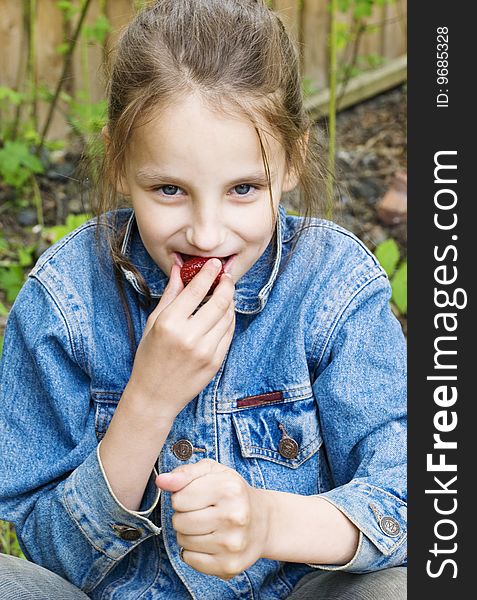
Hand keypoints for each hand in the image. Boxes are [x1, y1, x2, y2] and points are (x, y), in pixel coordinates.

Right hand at [124, 259, 235, 421]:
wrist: (155, 395)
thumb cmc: (149, 358)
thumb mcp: (153, 323)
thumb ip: (170, 295)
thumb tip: (179, 269)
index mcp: (170, 324)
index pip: (196, 290)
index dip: (208, 272)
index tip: (214, 263)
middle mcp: (189, 336)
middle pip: (220, 301)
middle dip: (226, 284)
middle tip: (225, 276)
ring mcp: (206, 350)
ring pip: (228, 316)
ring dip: (229, 301)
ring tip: (224, 293)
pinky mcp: (216, 361)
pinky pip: (229, 333)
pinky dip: (229, 319)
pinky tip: (224, 313)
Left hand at [156, 459, 268, 579]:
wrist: (263, 521)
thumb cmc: (233, 492)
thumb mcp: (212, 472)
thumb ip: (185, 473)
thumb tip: (162, 481)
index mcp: (229, 489)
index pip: (179, 499)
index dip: (183, 496)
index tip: (197, 496)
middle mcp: (234, 517)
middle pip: (179, 522)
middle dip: (184, 516)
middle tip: (202, 512)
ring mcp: (232, 544)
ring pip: (183, 542)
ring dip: (188, 534)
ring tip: (207, 525)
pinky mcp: (229, 565)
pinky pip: (190, 560)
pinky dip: (193, 551)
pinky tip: (210, 541)